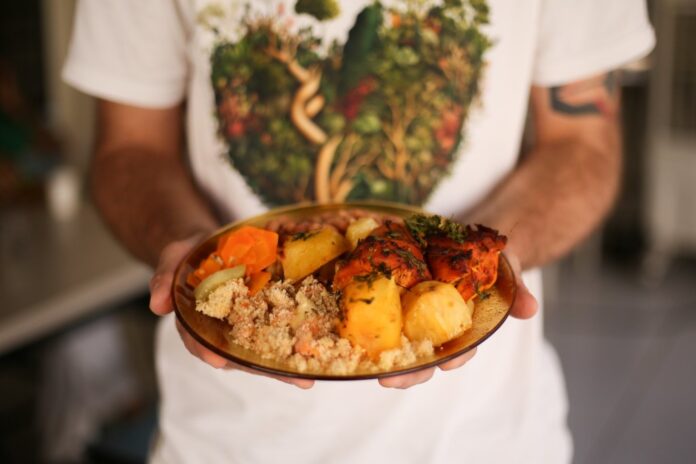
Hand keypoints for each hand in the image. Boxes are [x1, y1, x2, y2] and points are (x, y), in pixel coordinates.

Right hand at [149, 233, 313, 388]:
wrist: (213, 244)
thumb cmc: (191, 255)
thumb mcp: (173, 259)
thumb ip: (164, 279)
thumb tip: (156, 305)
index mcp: (197, 323)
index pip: (199, 341)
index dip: (207, 350)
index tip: (217, 360)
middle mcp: (222, 332)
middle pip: (238, 355)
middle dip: (262, 368)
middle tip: (287, 378)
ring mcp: (244, 327)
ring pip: (261, 351)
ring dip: (283, 366)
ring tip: (307, 376)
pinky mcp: (264, 316)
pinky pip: (277, 332)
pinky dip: (293, 342)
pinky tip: (315, 353)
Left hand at [379, 250, 536, 388]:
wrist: (466, 238)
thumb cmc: (489, 260)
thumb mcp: (508, 270)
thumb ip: (517, 291)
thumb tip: (531, 308)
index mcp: (465, 327)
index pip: (462, 349)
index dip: (454, 357)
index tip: (446, 364)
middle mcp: (439, 328)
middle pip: (424, 357)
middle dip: (410, 372)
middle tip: (391, 380)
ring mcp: (416, 316)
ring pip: (400, 345)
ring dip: (385, 359)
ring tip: (370, 370)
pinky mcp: (396, 299)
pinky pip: (382, 314)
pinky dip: (368, 325)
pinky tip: (351, 331)